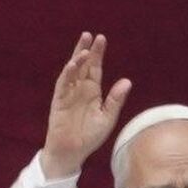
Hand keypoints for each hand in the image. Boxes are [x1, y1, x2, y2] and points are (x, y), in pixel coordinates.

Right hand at [40, 32, 132, 179]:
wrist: (72, 152)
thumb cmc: (90, 137)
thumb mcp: (107, 118)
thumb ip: (116, 100)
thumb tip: (127, 81)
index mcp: (93, 91)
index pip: (95, 68)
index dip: (98, 54)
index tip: (101, 38)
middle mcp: (80, 89)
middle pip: (83, 65)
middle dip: (86, 50)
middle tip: (90, 35)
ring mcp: (68, 94)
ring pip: (72, 72)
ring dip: (77, 60)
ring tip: (84, 48)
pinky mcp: (59, 101)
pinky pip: (63, 85)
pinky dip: (67, 74)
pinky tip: (72, 65)